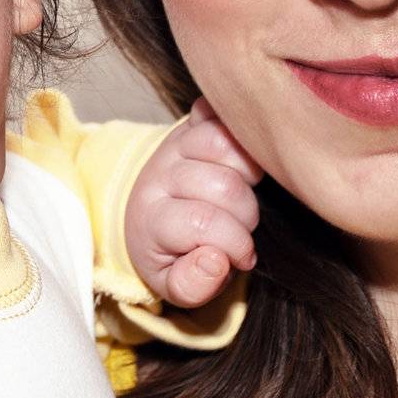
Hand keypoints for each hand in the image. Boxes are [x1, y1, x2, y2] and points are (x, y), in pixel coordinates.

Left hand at [124, 98, 263, 307]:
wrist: (148, 217)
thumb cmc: (170, 254)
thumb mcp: (173, 285)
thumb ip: (193, 285)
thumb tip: (216, 261)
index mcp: (151, 218)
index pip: (202, 222)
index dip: (235, 244)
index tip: (242, 258)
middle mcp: (159, 174)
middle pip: (223, 185)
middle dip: (246, 215)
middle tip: (242, 228)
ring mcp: (175, 144)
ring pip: (225, 142)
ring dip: (248, 173)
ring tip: (242, 195)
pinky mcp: (190, 123)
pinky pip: (219, 111)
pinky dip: (237, 130)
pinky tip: (239, 160)